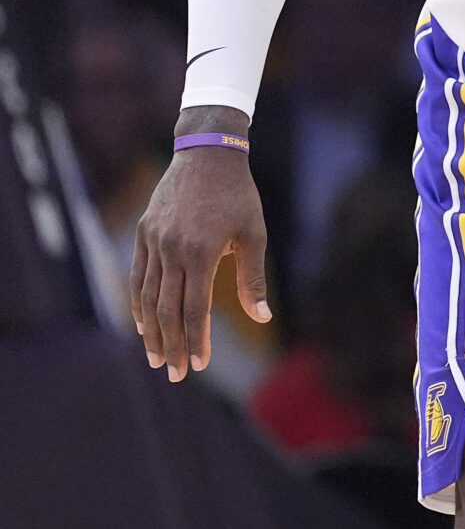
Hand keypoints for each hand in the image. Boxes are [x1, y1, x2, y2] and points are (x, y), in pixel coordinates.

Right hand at [129, 109, 270, 380]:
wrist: (207, 154)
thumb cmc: (239, 195)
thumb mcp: (254, 233)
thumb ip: (253, 278)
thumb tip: (262, 317)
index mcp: (203, 252)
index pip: (195, 309)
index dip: (196, 340)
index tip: (200, 365)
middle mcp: (172, 249)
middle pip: (167, 310)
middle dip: (171, 345)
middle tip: (174, 374)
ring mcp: (154, 241)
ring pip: (147, 296)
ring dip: (151, 331)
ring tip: (156, 357)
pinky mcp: (143, 233)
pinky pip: (137, 275)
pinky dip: (139, 302)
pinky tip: (144, 323)